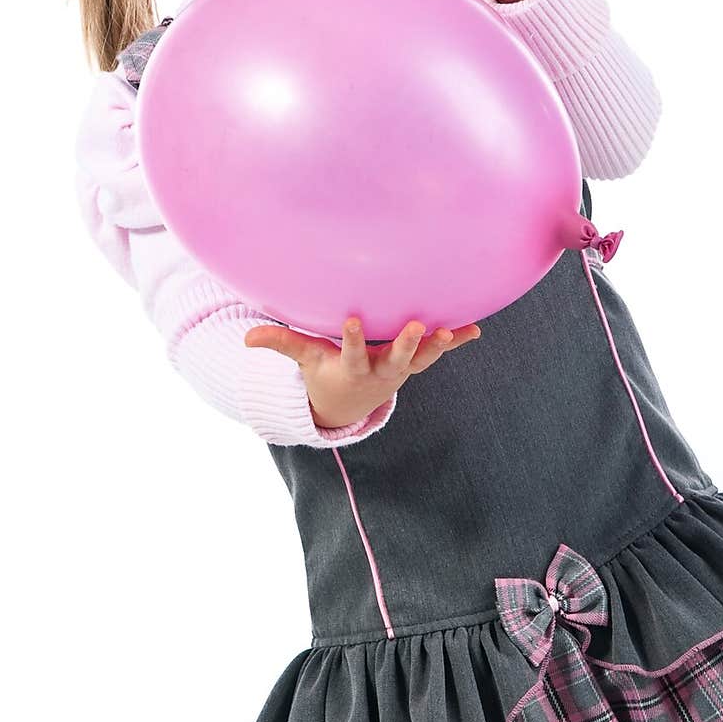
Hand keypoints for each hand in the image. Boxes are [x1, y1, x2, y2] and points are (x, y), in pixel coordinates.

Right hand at [244, 315, 481, 430]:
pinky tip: (476, 329)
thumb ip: (280, 344)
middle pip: (396, 359)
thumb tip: (246, 339)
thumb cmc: (324, 370)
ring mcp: (401, 368)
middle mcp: (380, 370)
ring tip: (451, 331)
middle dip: (406, 344)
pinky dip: (456, 342)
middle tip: (418, 327)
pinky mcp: (415, 363)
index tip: (351, 319)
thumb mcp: (304, 360)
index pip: (351, 353)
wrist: (349, 402)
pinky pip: (438, 353)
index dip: (351, 339)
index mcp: (351, 367)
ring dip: (438, 347)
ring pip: (421, 359)